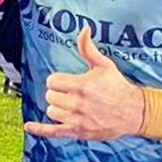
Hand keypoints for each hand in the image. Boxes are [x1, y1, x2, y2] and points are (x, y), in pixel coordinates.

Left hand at [24, 27, 143, 139]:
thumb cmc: (118, 87)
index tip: (65, 82)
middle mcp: (76, 103)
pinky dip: (39, 129)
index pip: (52, 81)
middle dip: (57, 93)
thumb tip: (84, 30)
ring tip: (69, 105)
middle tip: (70, 93)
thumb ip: (88, 48)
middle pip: (50, 96)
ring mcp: (76, 119)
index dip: (57, 80)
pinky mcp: (77, 132)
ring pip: (51, 111)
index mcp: (80, 85)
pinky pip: (53, 132)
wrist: (132, 112)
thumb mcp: (104, 65)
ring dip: (57, 107)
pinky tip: (29, 126)